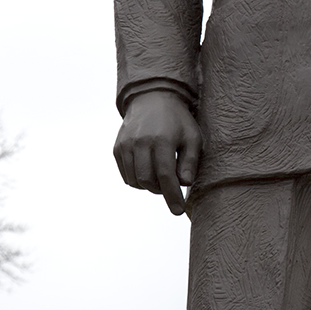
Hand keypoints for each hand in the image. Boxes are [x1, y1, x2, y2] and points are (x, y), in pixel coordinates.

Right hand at [113, 90, 202, 215]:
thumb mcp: (192, 137)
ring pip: (134, 181)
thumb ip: (191, 161)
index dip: (172, 196)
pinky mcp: (118, 147)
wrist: (152, 98)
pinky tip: (148, 170)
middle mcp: (140, 142)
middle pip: (148, 181)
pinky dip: (137, 180)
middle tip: (171, 185)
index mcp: (161, 139)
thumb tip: (185, 183)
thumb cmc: (177, 121)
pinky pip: (126, 175)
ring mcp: (126, 145)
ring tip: (160, 177)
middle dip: (161, 190)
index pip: (165, 175)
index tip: (178, 211)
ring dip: (149, 186)